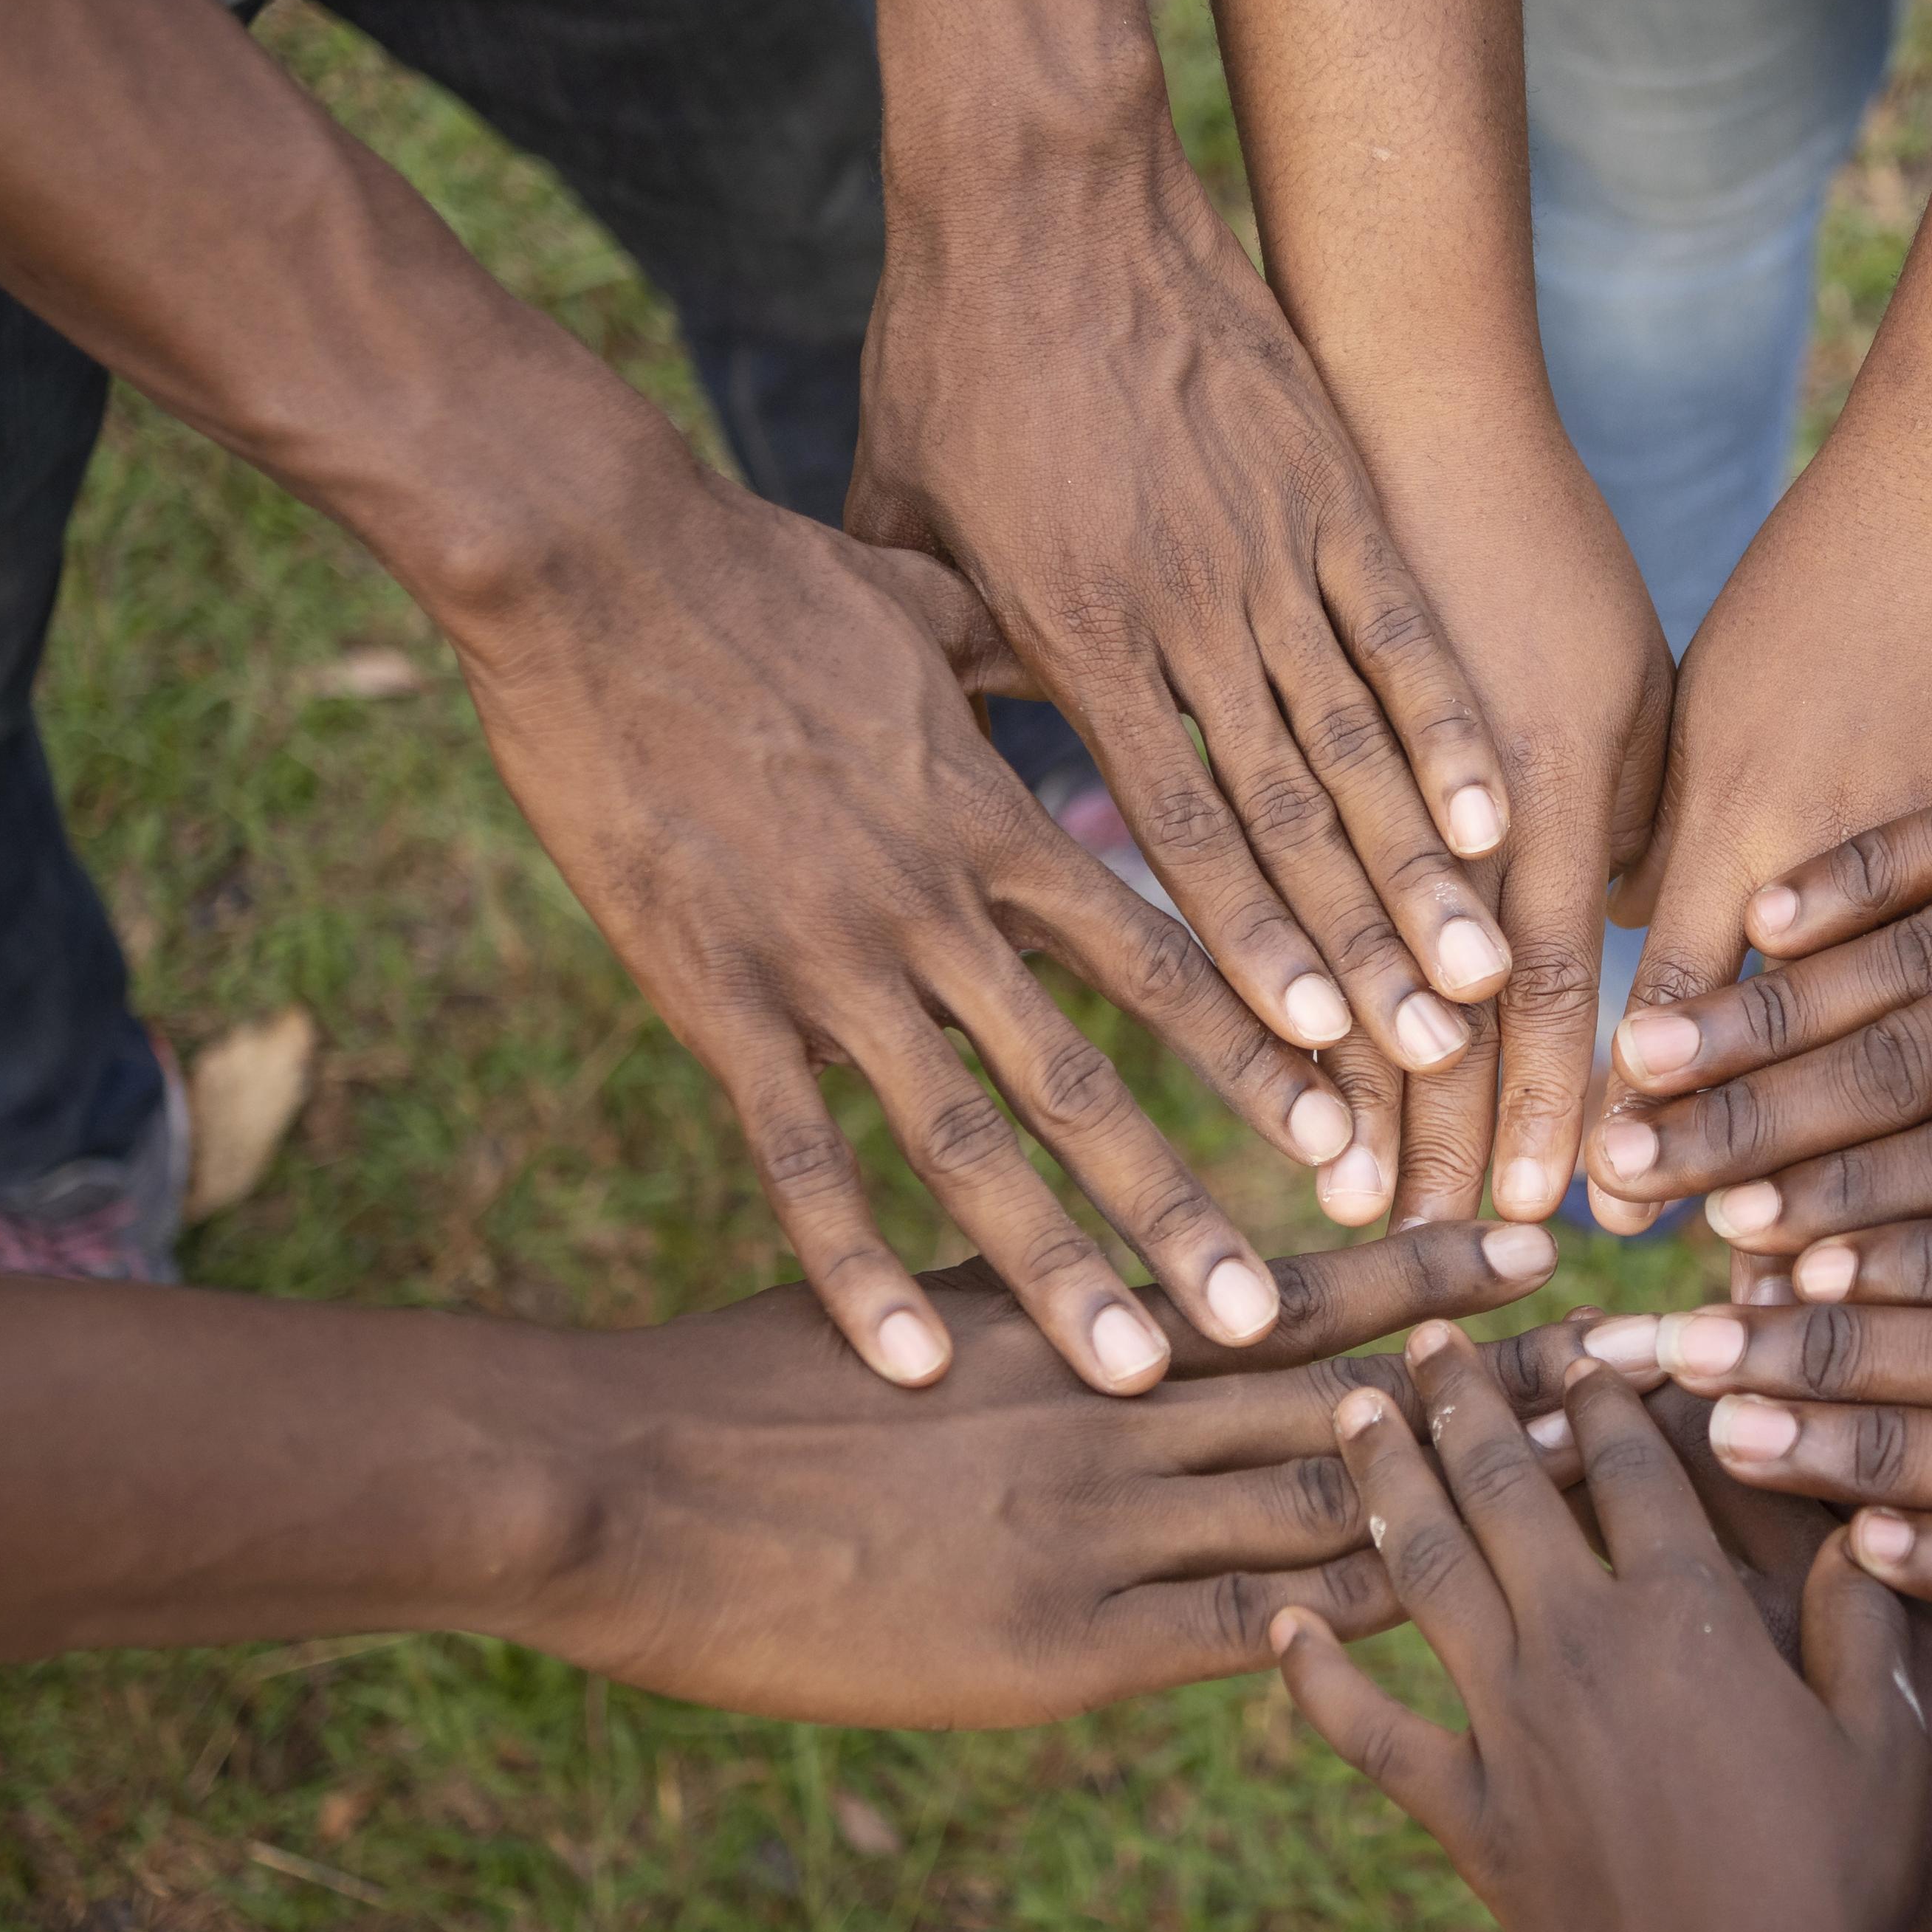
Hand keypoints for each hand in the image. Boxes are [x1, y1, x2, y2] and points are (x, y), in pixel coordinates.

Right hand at [447, 457, 1351, 1394]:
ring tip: (1135, 1370)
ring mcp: (824, 961)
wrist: (588, 561)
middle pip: (1082, 1083)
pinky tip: (911, 1362)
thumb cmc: (757, 569)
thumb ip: (1009, 652)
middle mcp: (934, 908)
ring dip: (1055, 1263)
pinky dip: (853, 1263)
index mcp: (996, 820)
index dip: (1255, 1051)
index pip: (1161, 956)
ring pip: (963, 1141)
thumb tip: (1062, 628)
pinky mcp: (711, 996)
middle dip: (1182, 1208)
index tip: (1343, 1136)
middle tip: (1268, 1322)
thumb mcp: (925, 602)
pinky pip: (795, 1155)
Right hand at [517, 1219, 1567, 1728]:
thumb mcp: (920, 1298)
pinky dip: (1328, 1621)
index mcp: (1086, 1320)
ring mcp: (1096, 1527)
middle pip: (1356, 1394)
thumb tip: (1120, 1294)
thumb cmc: (753, 1378)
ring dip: (1457, 1502)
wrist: (628, 1480)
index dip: (1431, 1273)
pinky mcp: (1051, 1643)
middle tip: (1638, 1366)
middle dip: (1499, 1387)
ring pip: (1322, 1503)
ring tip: (1584, 1493)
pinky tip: (1424, 1621)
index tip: (1546, 1246)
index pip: (1299, 1289)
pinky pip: (1229, 1631)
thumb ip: (1042, 1300)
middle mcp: (1119, 1406)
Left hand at [852, 155, 1517, 1079]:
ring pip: (1359, 739)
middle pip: (1284, 814)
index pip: (1173, 825)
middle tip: (1425, 1068)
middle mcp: (1184, 609)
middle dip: (1357, 951)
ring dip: (1424, 870)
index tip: (1309, 1051)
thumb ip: (944, 652)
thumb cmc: (951, 357)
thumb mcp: (907, 521)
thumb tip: (950, 769)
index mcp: (1073, 634)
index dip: (1246, 947)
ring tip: (1481, 981)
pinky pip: (1404, 629)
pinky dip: (1454, 727)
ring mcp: (1271, 545)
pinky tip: (1506, 820)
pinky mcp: (1329, 485)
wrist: (1041, 187)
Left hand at [1272, 1331, 1919, 1931]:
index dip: (1604, 1392)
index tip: (1581, 1342)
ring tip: (1351, 1413)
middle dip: (1463, 1397)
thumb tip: (1856, 1535)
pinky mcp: (1463, 1805)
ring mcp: (1508, 1720)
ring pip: (1424, 1570)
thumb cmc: (1830, 1890)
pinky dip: (1314, 1678)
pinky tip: (1281, 1627)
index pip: (1634, 1463)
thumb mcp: (1884, 1745)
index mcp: (1685, 1614)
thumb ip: (1861, 1626)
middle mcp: (1580, 1641)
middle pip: (1505, 1485)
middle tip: (1426, 1337)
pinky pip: (1368, 1728)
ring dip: (1383, 1483)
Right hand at [1317, 426, 1670, 1228]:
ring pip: (1365, 958)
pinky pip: (1272, 875)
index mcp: (1570, 779)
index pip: (1569, 978)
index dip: (1555, 1103)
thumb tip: (1625, 934)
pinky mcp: (1270, 756)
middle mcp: (1472, 791)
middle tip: (1439, 1256)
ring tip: (1348, 1197)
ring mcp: (1365, 774)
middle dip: (1454, 1135)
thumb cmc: (1539, 536)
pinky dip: (1274, 972)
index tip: (1554, 1215)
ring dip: (1363, 1088)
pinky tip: (1271, 1059)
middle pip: (1469, 1001)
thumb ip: (1627, 809)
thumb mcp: (1631, 679)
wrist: (1401, 381)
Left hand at [1585, 455, 1931, 1232]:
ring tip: (1828, 1300)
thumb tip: (1619, 959)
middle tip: (1710, 1315)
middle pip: (1781, 1055)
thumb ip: (1667, 836)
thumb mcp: (1696, 700)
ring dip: (1864, 1179)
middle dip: (1744, 1184)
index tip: (1599, 1225)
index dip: (1633, 1112)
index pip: (1672, 995)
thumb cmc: (1816, 578)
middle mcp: (1846, 851)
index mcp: (1739, 806)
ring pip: (1908, 1056)